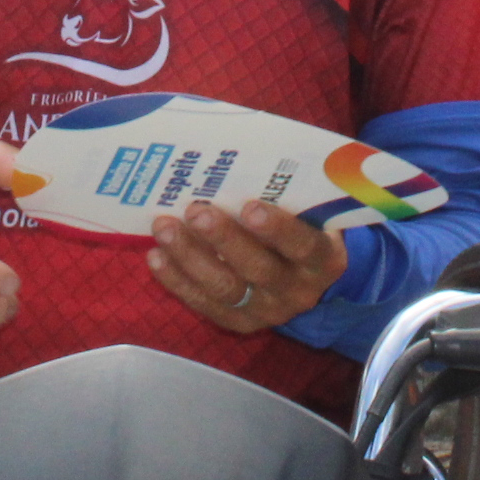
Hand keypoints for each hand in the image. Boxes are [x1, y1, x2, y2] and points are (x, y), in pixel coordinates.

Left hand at [149, 198, 347, 334]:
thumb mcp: (308, 211)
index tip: (249, 206)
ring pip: (226, 289)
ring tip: (165, 228)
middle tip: (196, 210)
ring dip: (190, 257)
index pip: (303, 245)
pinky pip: (204, 303)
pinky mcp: (238, 321)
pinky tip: (157, 256)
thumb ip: (286, 194)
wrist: (307, 273)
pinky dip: (177, 280)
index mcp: (323, 259)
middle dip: (223, 239)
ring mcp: (267, 311)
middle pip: (258, 269)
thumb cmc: (302, 225)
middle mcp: (298, 291)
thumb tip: (238, 158)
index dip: (277, 229)